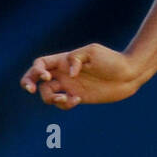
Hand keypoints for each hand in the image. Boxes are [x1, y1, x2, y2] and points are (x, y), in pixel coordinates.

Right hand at [19, 43, 139, 108]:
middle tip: (30, 89)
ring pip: (48, 94)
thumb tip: (69, 74)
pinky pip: (63, 103)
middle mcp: (64, 73)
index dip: (37, 70)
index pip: (41, 64)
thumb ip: (76, 59)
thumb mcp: (92, 52)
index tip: (46, 76)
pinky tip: (77, 100)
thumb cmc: (111, 60)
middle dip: (28, 83)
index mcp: (64, 60)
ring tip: (65, 98)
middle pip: (37, 79)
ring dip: (51, 98)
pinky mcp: (79, 97)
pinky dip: (65, 104)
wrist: (129, 74)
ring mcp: (70, 86)